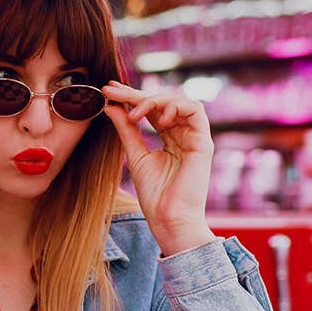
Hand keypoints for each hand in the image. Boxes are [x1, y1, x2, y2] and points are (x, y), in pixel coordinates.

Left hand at [102, 81, 215, 255]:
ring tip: (134, 112)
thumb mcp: (135, 156)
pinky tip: (157, 117)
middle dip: (136, 94)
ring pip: (179, 102)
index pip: (151, 110)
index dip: (131, 98)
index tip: (108, 91)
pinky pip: (196, 111)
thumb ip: (126, 130)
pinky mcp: (203, 143)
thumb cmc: (155, 195)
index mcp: (169, 139)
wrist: (169, 221)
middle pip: (162, 103)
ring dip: (154, 100)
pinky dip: (176, 107)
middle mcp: (183, 135)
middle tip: (112, 90)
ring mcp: (194, 138)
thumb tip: (110, 106)